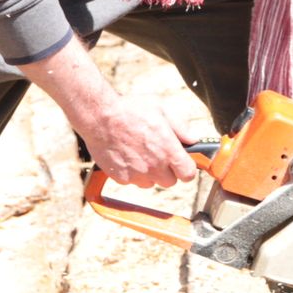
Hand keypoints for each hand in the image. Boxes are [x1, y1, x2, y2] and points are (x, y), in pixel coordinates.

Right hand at [75, 95, 200, 188]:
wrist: (100, 117)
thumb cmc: (130, 110)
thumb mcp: (162, 109)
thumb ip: (181, 127)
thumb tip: (193, 139)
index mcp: (168, 151)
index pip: (188, 175)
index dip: (186, 168)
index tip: (181, 163)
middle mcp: (155, 167)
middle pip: (170, 182)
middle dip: (167, 170)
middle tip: (158, 154)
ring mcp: (137, 174)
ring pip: (150, 183)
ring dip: (149, 173)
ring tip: (139, 152)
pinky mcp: (121, 177)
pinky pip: (132, 180)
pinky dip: (131, 172)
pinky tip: (126, 154)